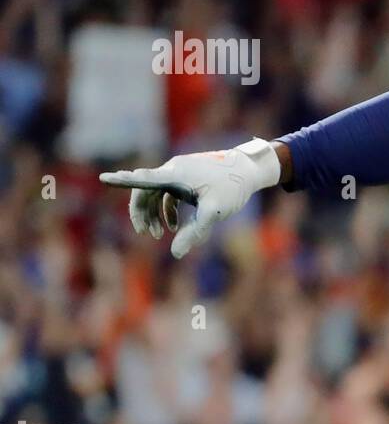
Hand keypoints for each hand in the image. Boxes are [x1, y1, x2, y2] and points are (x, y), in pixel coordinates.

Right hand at [99, 138, 281, 258]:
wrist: (249, 170)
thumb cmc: (233, 187)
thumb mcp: (214, 212)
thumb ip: (195, 232)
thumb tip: (175, 253)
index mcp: (177, 173)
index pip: (144, 179)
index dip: (122, 180)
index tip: (103, 178)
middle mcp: (174, 169)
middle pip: (145, 190)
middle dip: (142, 213)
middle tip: (147, 234)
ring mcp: (179, 172)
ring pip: (155, 193)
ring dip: (154, 214)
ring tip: (161, 235)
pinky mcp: (186, 177)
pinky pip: (167, 193)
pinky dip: (166, 209)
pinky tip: (174, 227)